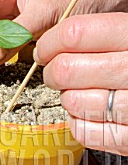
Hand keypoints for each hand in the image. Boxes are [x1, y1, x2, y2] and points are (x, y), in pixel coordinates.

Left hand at [34, 13, 127, 155]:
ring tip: (80, 91)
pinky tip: (91, 112)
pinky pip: (84, 131)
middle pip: (66, 68)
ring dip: (67, 97)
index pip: (72, 34)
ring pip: (72, 100)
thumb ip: (93, 33)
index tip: (44, 49)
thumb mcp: (126, 34)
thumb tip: (48, 43)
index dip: (49, 42)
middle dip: (52, 71)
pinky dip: (79, 122)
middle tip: (56, 72)